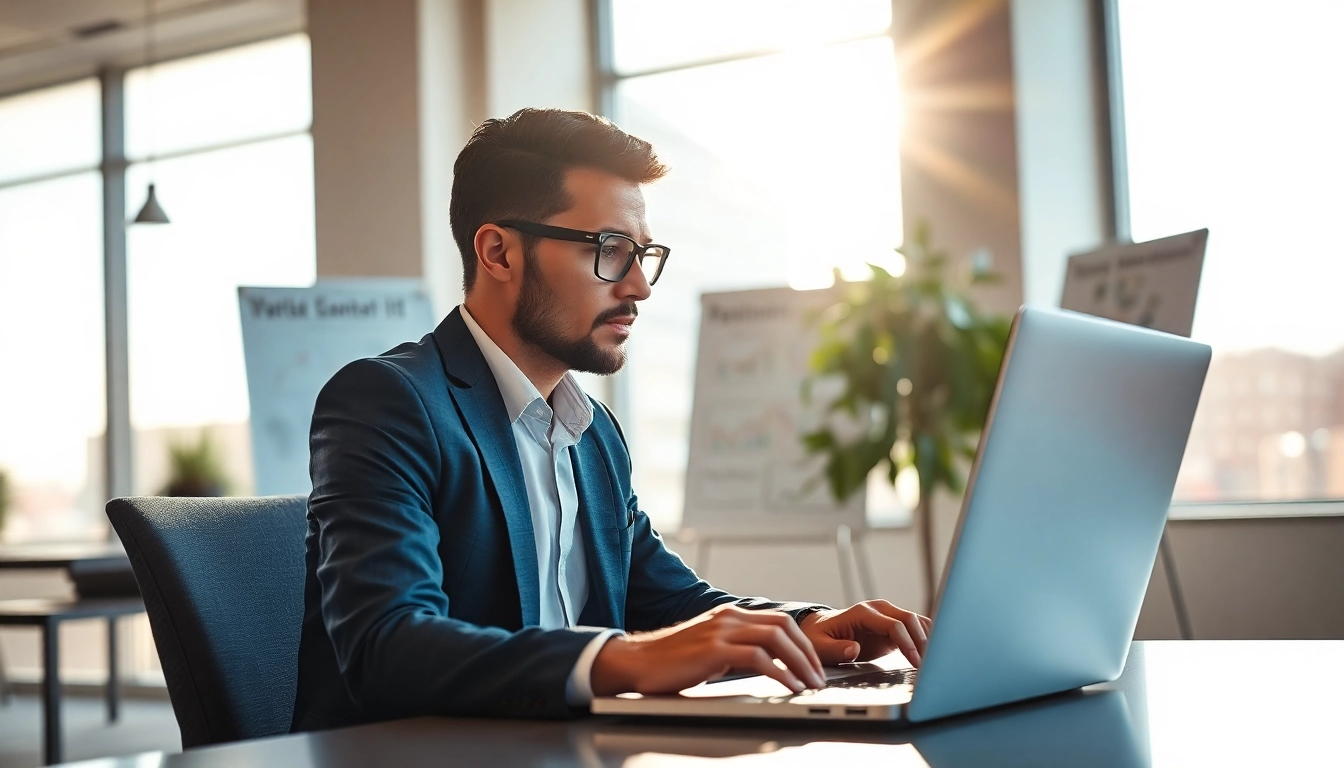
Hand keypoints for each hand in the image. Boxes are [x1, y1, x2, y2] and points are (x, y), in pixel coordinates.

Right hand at [591, 605, 826, 695]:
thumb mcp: (710, 647)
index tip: (813, 664)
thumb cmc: (671, 660)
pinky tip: (788, 687)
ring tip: (809, 684)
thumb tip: (765, 663)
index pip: (779, 621)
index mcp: (730, 614)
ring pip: (776, 639)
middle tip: (818, 677)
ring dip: (799, 663)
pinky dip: (780, 673)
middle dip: (807, 653)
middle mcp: (729, 617)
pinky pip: (758, 658)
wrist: (637, 661)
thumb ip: (735, 647)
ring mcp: (721, 631)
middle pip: (783, 627)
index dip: (802, 643)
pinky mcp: (714, 650)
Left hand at [799, 600, 930, 665]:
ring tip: (935, 660)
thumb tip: (855, 650)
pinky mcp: (892, 626)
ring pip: (916, 621)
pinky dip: (926, 638)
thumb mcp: (820, 647)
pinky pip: (915, 628)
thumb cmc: (819, 638)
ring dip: (928, 638)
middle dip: (922, 641)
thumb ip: (837, 649)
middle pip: (909, 619)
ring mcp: (887, 615)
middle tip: (930, 663)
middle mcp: (878, 610)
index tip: (915, 660)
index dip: (907, 642)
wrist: (820, 629)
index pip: (893, 624)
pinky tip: (932, 653)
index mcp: (862, 613)